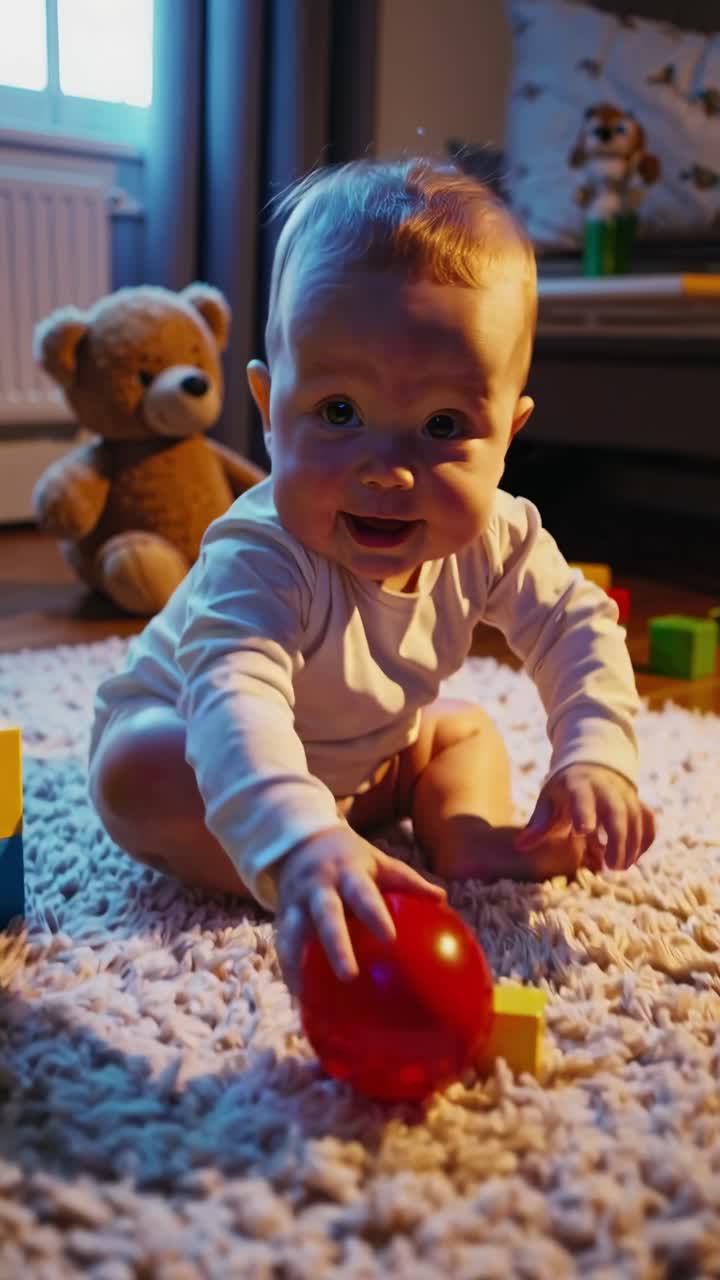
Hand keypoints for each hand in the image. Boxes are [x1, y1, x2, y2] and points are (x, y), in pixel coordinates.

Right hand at [274, 825, 445, 996]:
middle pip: (325, 916)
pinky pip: (282, 947)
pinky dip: (289, 972)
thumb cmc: (351, 858)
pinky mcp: (282, 917)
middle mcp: (319, 887)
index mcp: (347, 872)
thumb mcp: (379, 861)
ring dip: (297, 965)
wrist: (299, 841)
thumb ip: (407, 881)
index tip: (389, 937)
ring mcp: (296, 902)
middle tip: (349, 976)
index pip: (362, 893)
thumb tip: (443, 899)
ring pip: (294, 934)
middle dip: (335, 945)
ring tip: (306, 999)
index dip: (374, 913)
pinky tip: (299, 1000)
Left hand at [515, 763, 655, 870]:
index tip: (582, 832)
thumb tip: (520, 846)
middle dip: (617, 839)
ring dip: (632, 845)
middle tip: (611, 866)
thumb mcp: (549, 800)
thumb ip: (539, 824)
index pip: (582, 797)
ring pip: (637, 819)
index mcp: (579, 785)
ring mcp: (626, 795)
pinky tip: (635, 858)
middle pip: (617, 812)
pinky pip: (648, 822)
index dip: (584, 812)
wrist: (592, 765)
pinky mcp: (638, 804)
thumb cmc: (566, 789)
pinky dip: (645, 841)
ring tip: (620, 867)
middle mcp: (606, 788)